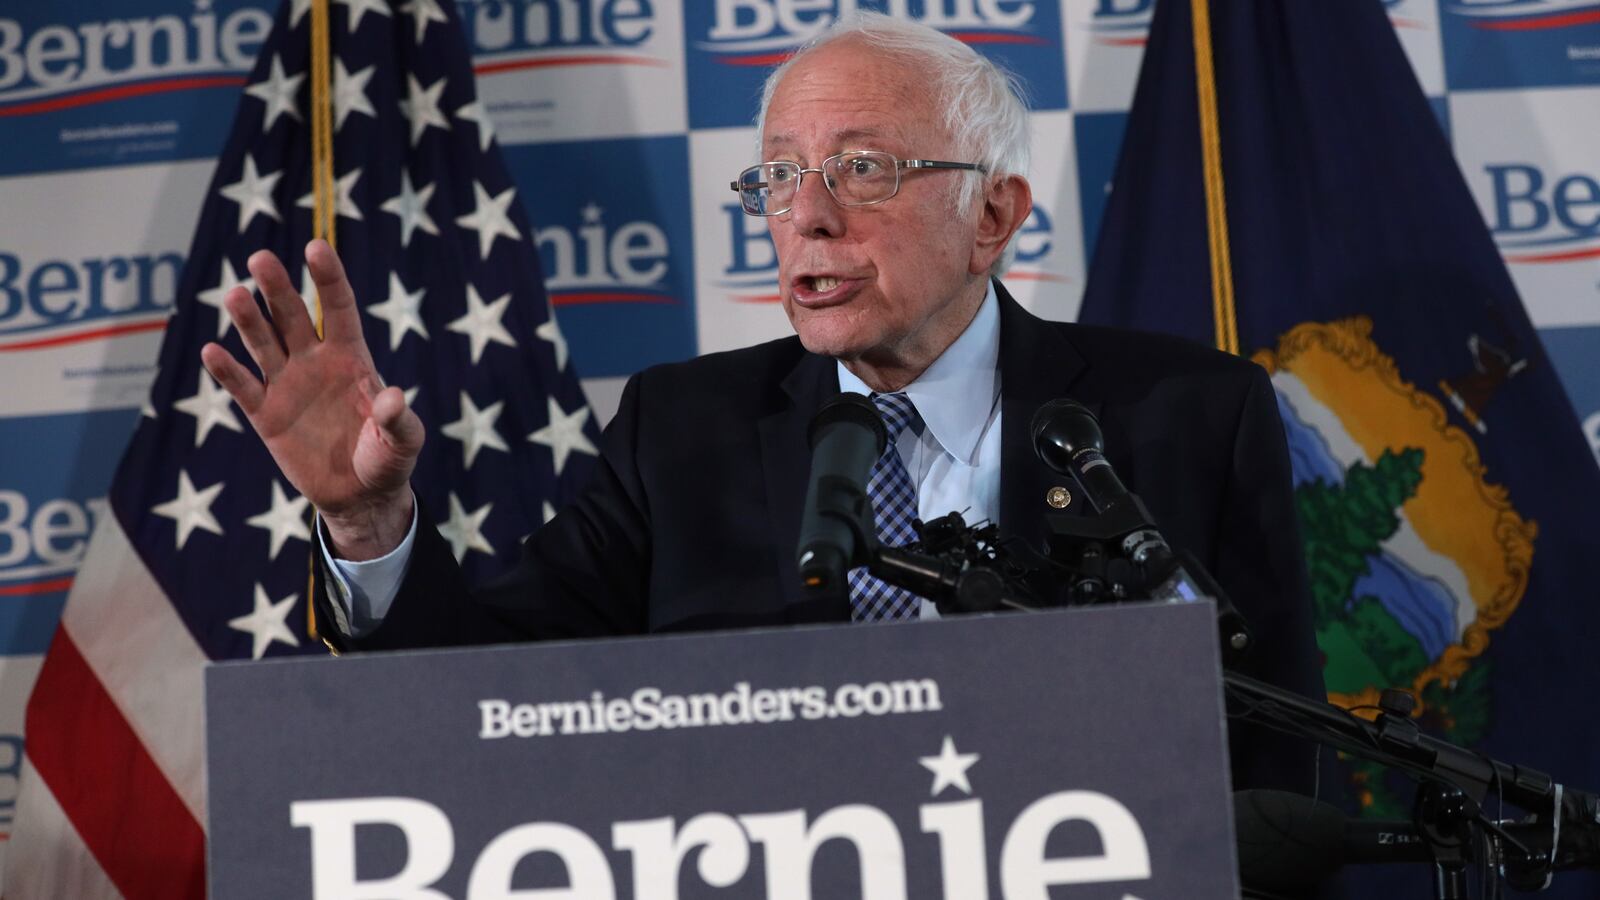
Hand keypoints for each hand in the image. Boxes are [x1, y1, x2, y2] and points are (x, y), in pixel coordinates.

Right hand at [200, 239, 423, 559]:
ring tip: (234, 294)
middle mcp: (316, 363)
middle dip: (278, 288)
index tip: (315, 247)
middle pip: (293, 317)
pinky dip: (228, 371)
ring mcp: (288, 386)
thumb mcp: (403, 442)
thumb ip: (398, 419)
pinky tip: (213, 351)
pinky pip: (244, 389)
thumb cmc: (388, 461)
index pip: (339, 308)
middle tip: (260, 258)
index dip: (328, 278)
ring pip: (264, 344)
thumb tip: (392, 397)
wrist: (361, 497)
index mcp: (352, 358)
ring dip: (249, 320)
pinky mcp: (267, 415)